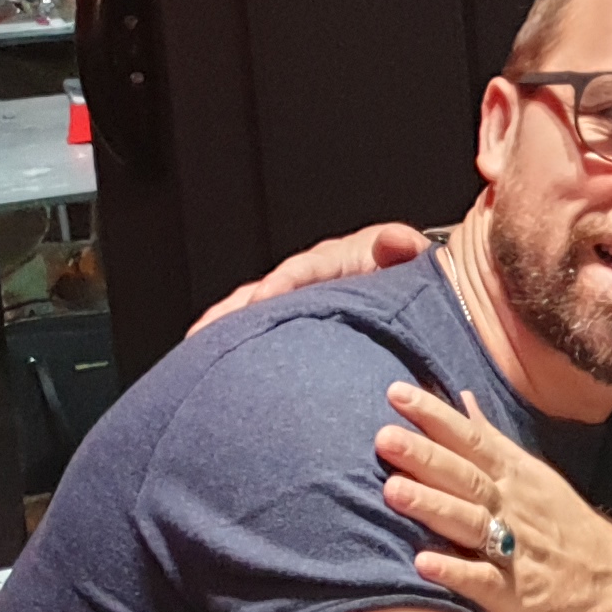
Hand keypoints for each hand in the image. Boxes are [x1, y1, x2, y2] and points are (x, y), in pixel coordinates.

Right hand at [191, 221, 435, 334]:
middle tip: (201, 334)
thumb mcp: (413, 254)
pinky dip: (239, 347)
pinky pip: (263, 333)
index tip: (261, 299)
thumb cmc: (411, 268)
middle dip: (230, 312)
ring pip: (252, 314)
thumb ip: (403, 248)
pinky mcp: (296, 322)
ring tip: (194, 354)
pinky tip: (216, 369)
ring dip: (223, 332)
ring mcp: (297, 301)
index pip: (301, 270)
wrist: (417, 282)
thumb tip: (393, 241)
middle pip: (260, 293)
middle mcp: (306, 278)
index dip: (280, 283)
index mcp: (333, 260)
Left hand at [377, 381, 611, 611]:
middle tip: (384, 437)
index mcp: (514, 478)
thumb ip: (491, 441)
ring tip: (392, 491)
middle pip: (465, 477)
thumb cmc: (565, 527)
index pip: (471, 440)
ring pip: (470, 524)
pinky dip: (454, 571)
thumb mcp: (533, 475)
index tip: (396, 393)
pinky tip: (422, 563)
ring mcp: (515, 550)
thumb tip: (461, 400)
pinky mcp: (515, 593)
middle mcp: (512, 508)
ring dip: (433, 507)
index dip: (434, 416)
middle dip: (425, 457)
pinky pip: (482, 580)